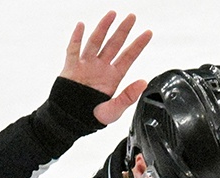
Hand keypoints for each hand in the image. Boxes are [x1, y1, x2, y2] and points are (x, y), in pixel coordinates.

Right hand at [62, 10, 152, 125]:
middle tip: (132, 17)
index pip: (129, 57)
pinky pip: (73, 50)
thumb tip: (143, 82)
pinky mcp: (71, 67)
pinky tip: (81, 26)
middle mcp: (101, 67)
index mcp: (113, 77)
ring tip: (111, 15)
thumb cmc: (92, 116)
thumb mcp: (114, 110)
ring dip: (103, 28)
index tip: (148, 33)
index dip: (138, 45)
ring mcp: (86, 65)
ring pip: (96, 42)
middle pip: (114, 44)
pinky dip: (76, 37)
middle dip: (123, 30)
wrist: (71, 119)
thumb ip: (128, 96)